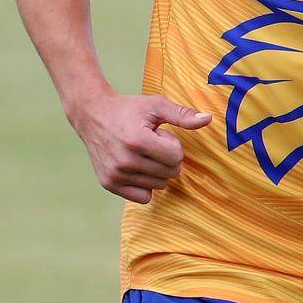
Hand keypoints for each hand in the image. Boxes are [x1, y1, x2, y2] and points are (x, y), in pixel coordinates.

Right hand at [74, 91, 211, 203]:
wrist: (93, 115)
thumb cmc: (129, 108)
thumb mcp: (156, 105)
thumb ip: (183, 115)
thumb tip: (208, 119)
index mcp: (138, 140)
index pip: (176, 157)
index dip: (173, 144)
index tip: (160, 134)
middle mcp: (125, 161)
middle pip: (170, 173)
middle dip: (168, 157)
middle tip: (152, 143)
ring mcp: (116, 175)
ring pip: (159, 185)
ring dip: (158, 170)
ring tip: (144, 152)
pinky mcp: (109, 184)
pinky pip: (143, 197)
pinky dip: (146, 184)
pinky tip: (139, 167)